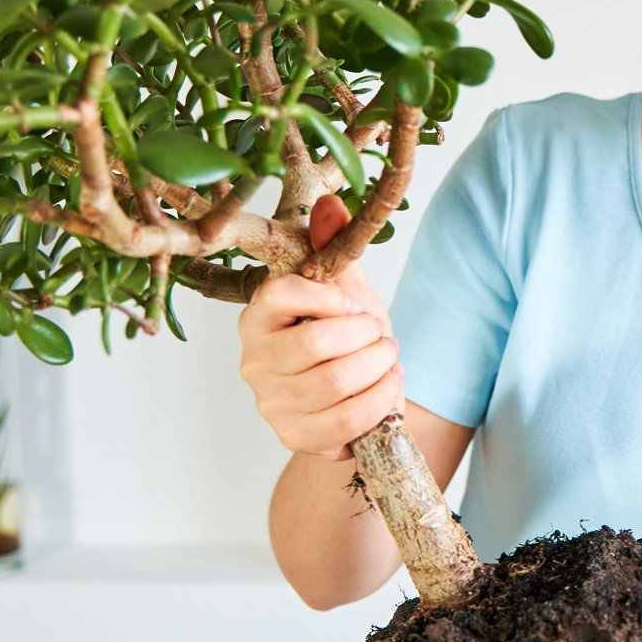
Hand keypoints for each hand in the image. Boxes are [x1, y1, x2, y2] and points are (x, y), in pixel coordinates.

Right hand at [235, 194, 401, 462]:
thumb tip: (330, 205)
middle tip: (380, 334)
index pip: (283, 294)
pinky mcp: (295, 436)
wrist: (355, 395)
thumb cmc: (344, 337)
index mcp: (257, 316)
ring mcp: (271, 403)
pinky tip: (388, 387)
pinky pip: (346, 420)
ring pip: (336, 382)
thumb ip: (333, 247)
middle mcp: (254, 361)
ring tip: (387, 358)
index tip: (353, 304)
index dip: (332, 297)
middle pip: (316, 343)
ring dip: (379, 366)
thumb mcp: (343, 288)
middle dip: (366, 335)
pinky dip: (380, 401)